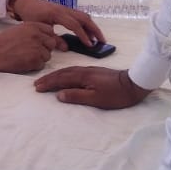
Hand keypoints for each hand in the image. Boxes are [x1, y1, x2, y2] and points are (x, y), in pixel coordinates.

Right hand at [0, 22, 59, 73]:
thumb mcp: (19, 30)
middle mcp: (37, 35)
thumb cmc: (2, 42)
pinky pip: (42, 65)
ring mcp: (37, 48)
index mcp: (33, 26)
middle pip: (51, 43)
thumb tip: (45, 37)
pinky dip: (34, 66)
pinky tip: (24, 62)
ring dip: (39, 58)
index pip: (50, 31)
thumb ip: (33, 31)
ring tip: (26, 57)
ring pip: (48, 56)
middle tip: (33, 51)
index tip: (41, 42)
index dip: (46, 38)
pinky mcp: (34, 60)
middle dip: (45, 48)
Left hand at [10, 0, 103, 47]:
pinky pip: (79, 16)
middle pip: (84, 18)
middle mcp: (65, 9)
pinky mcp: (66, 10)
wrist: (26, 3)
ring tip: (97, 39)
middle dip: (94, 30)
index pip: (75, 25)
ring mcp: (66, 8)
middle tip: (102, 41)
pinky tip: (87, 33)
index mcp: (57, 14)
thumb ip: (53, 38)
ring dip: (92, 27)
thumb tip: (66, 48)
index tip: (90, 45)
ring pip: (83, 16)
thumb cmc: (31, 15)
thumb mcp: (40, 28)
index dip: (83, 35)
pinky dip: (86, 24)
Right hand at [35, 66, 150, 108]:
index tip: (37, 87)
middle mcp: (84, 71)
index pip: (61, 79)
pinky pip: (74, 71)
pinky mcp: (94, 72)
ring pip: (68, 71)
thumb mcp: (96, 99)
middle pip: (62, 73)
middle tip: (37, 83)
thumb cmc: (116, 95)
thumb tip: (59, 94)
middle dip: (49, 78)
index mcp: (83, 77)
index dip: (48, 83)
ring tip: (47, 80)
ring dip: (56, 75)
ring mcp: (90, 70)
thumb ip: (76, 96)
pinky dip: (65, 74)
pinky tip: (65, 77)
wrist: (134, 83)